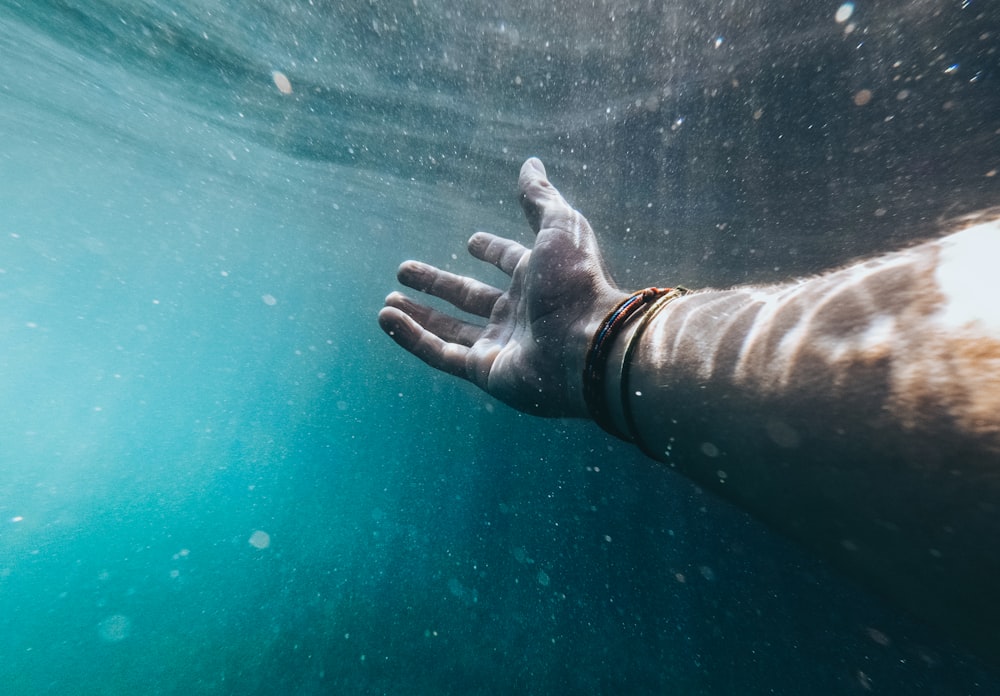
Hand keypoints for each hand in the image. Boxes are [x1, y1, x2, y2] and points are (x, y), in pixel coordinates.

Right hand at [378, 158, 626, 416]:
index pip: (509, 260)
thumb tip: (531, 163)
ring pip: (450, 329)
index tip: (472, 242)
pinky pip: (440, 354)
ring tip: (388, 302)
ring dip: (419, 315)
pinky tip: (386, 319)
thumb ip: (540, 198)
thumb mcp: (559, 227)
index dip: (493, 250)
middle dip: (437, 284)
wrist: (585, 345)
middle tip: (404, 270)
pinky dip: (411, 338)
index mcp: (539, 278)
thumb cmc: (576, 283)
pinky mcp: (484, 370)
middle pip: (470, 296)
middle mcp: (520, 312)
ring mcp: (501, 344)